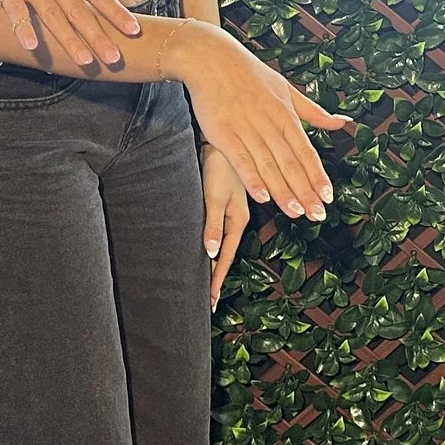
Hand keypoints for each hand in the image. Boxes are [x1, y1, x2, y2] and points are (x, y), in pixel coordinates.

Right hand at [0, 0, 142, 67]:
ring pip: (53, 16)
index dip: (116, 12)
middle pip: (80, 11)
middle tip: (115, 58)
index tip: (133, 30)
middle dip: (99, 36)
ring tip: (85, 61)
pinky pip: (15, 10)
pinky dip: (22, 27)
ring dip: (69, 40)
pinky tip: (31, 46)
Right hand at [180, 27, 350, 221]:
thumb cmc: (250, 74)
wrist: (211, 58)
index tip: (328, 197)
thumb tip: (343, 123)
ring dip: (283, 190)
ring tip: (296, 212)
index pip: (306, 151)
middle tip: (318, 215)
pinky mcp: (223, 133)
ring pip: (269, 165)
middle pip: (291, 163)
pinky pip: (240, 160)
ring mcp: (247, 129)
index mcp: (286, 115)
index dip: (318, 176)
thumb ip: (313, 111)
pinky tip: (262, 196)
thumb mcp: (286, 88)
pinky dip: (252, 178)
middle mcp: (270, 124)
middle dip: (306, 191)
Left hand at [200, 144, 248, 308]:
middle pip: (226, 256)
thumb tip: (211, 254)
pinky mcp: (222, 204)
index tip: (210, 302)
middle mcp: (236, 220)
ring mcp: (230, 212)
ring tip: (207, 284)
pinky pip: (218, 233)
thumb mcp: (215, 197)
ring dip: (215, 265)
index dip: (217, 281)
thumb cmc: (218, 167)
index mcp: (237, 221)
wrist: (221, 141)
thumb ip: (213, 225)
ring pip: (222, 246)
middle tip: (208, 302)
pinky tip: (208, 253)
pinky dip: (213, 248)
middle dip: (217, 278)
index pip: (225, 259)